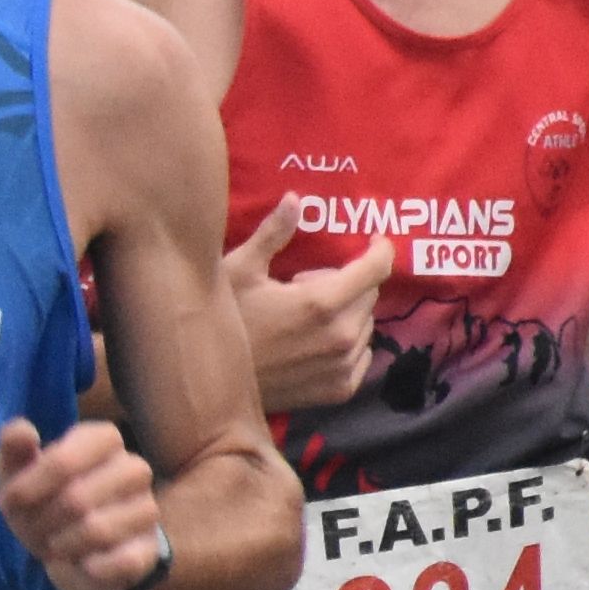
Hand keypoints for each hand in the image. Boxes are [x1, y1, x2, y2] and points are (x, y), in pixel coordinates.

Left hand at [0, 414, 167, 589]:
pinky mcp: (149, 548)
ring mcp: (147, 508)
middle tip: (32, 529)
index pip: (64, 460)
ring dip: (61, 545)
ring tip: (54, 544)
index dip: (30, 487)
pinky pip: (122, 561)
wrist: (70, 550)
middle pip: (76, 499)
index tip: (10, 501)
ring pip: (97, 530)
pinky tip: (82, 563)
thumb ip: (13, 445)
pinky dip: (91, 567)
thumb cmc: (42, 500)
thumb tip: (22, 432)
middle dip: (41, 520)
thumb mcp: (16, 471)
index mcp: (102, 439)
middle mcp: (134, 468)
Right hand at [225, 197, 393, 411]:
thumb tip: (295, 199)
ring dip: (346, 314)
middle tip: (305, 284)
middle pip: (369, 296)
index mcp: (322, 302)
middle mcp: (342, 336)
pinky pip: (361, 356)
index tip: (373, 241)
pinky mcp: (339, 390)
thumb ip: (274, 234)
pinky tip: (313, 342)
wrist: (208, 384)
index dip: (380, 249)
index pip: (376, 269)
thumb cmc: (222, 322)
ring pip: (365, 326)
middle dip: (348, 282)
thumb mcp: (240, 270)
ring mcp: (342, 367)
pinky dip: (346, 344)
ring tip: (305, 316)